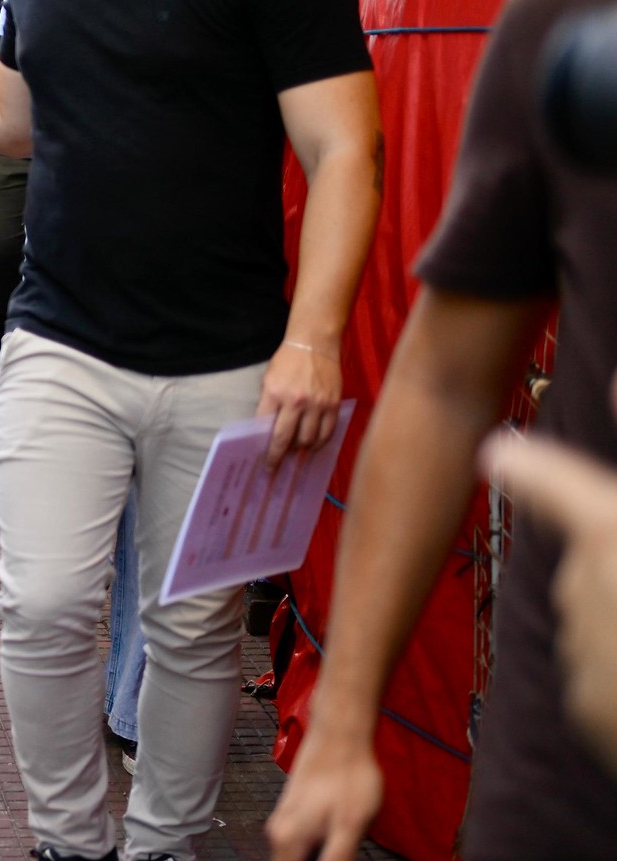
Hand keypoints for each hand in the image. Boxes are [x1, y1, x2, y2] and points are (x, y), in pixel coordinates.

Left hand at [256, 339, 342, 462]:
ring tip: (295, 454)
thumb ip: (269, 404)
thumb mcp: (269, 380)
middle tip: (275, 468)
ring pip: (308, 439)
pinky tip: (313, 446)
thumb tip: (267, 431)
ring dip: (300, 451)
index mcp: (274, 393)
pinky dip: (319, 443)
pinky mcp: (332, 404)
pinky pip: (327, 432)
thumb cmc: (287, 362)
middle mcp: (295, 401)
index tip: (263, 462)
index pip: (265, 427)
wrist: (314, 344)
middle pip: (286, 438)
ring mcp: (316, 404)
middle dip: (278, 457)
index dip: (264, 447)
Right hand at [265, 722, 383, 860]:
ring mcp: (285, 819)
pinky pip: (300, 842)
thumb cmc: (347, 773)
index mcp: (287, 840)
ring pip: (296, 856)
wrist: (340, 733)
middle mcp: (278, 831)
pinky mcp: (294, 810)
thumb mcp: (351, 826)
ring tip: (344, 844)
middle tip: (344, 852)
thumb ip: (337, 859)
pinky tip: (338, 838)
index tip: (335, 858)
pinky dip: (317, 848)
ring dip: (317, 857)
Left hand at [484, 432, 616, 774]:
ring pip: (595, 620)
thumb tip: (593, 393)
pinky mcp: (585, 711)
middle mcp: (583, 586)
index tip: (499, 451)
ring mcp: (581, 652)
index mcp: (611, 534)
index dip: (532, 466)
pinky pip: (597, 677)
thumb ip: (588, 488)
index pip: (553, 481)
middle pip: (589, 560)